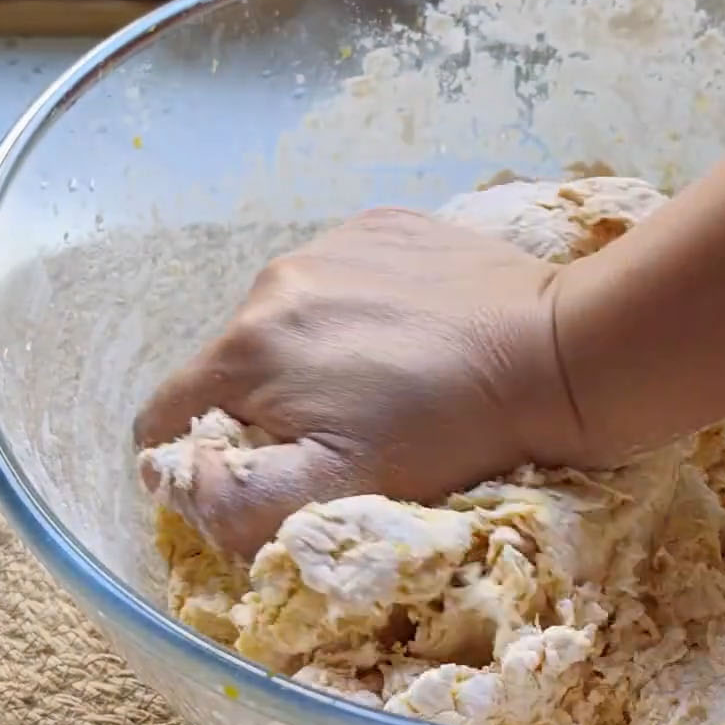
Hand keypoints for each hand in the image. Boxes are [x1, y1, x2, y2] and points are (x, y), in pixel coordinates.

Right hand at [134, 208, 589, 556]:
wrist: (557, 351)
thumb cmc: (448, 430)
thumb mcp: (337, 489)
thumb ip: (235, 499)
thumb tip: (181, 477)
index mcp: (247, 348)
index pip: (167, 413)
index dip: (201, 459)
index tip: (265, 473)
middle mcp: (273, 281)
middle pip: (231, 365)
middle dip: (267, 405)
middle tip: (347, 432)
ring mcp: (331, 242)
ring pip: (287, 318)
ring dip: (314, 356)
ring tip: (389, 382)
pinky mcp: (384, 224)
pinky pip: (341, 277)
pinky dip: (360, 311)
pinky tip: (416, 334)